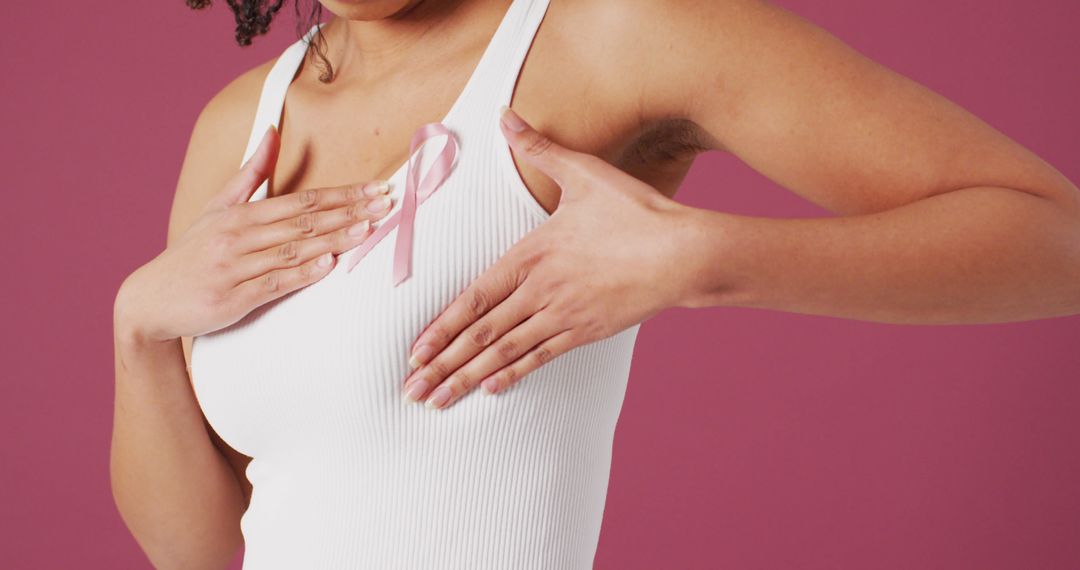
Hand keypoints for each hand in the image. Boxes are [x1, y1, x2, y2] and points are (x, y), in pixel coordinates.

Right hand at [114, 125, 395, 344]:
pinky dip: (301, 274)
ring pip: (292, 250)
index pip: (300, 201)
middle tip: (386, 204)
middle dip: (347, 212)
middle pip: (302, 221)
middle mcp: (237, 237)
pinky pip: (272, 284)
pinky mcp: (231, 298)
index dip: (341, 195)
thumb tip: (272, 129)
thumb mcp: (217, 208)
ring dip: (332, 240)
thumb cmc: (193, 252)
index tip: (375, 189)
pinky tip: (328, 266)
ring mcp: (234, 268)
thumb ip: (250, 173)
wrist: (150, 300)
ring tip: (367, 230)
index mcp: (239, 214)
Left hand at [401, 106, 701, 408]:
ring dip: (468, 378)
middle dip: (443, 365)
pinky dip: (512, 374)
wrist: (685, 254)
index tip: (416, 349)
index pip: (475, 296)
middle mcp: (542, 290)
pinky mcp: (586, 332)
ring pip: (505, 352)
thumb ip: (539, 148)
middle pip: (482, 333)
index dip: (442, 326)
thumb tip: (504, 115)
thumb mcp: (584, 174)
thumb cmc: (635, 212)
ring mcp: (564, 315)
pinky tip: (490, 389)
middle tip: (411, 391)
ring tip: (437, 400)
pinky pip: (540, 358)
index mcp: (533, 254)